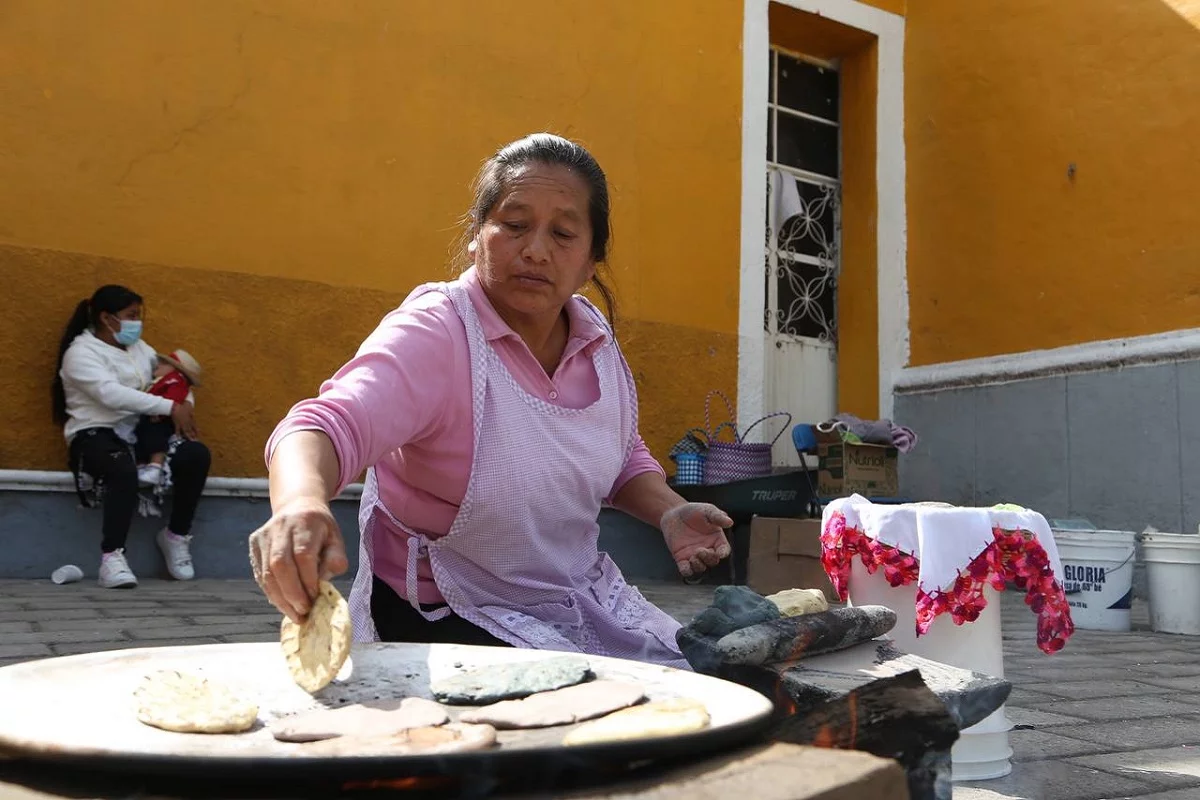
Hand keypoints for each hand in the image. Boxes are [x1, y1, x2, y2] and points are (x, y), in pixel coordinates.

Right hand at [171, 401, 199, 439]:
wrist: (174, 406)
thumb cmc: (182, 405)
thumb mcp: (189, 406)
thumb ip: (191, 410)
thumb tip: (193, 413)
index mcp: (191, 418)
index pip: (195, 426)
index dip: (197, 431)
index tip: (199, 435)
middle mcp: (188, 422)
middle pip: (191, 430)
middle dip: (194, 436)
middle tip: (196, 441)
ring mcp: (182, 424)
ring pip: (186, 432)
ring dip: (188, 437)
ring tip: (191, 441)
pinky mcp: (177, 424)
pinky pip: (177, 430)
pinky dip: (178, 434)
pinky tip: (178, 438)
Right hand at [248, 498, 349, 621]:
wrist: (297, 506)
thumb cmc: (320, 528)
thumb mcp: (336, 538)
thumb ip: (336, 558)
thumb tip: (325, 581)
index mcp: (305, 523)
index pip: (303, 555)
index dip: (308, 580)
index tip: (316, 598)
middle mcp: (281, 527)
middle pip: (280, 565)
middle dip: (292, 593)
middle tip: (304, 612)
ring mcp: (264, 536)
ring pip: (266, 573)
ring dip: (280, 599)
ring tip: (295, 615)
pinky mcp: (254, 545)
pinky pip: (259, 574)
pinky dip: (272, 593)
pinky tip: (284, 604)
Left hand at [661, 503, 733, 577]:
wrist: (674, 513)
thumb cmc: (693, 511)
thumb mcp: (707, 510)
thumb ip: (718, 516)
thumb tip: (730, 522)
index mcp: (716, 539)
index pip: (724, 550)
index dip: (723, 553)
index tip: (720, 552)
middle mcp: (707, 549)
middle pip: (713, 561)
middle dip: (709, 558)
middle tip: (701, 550)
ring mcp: (694, 555)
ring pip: (701, 567)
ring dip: (699, 565)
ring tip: (693, 556)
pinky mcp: (682, 558)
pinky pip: (686, 570)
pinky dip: (686, 570)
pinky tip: (686, 564)